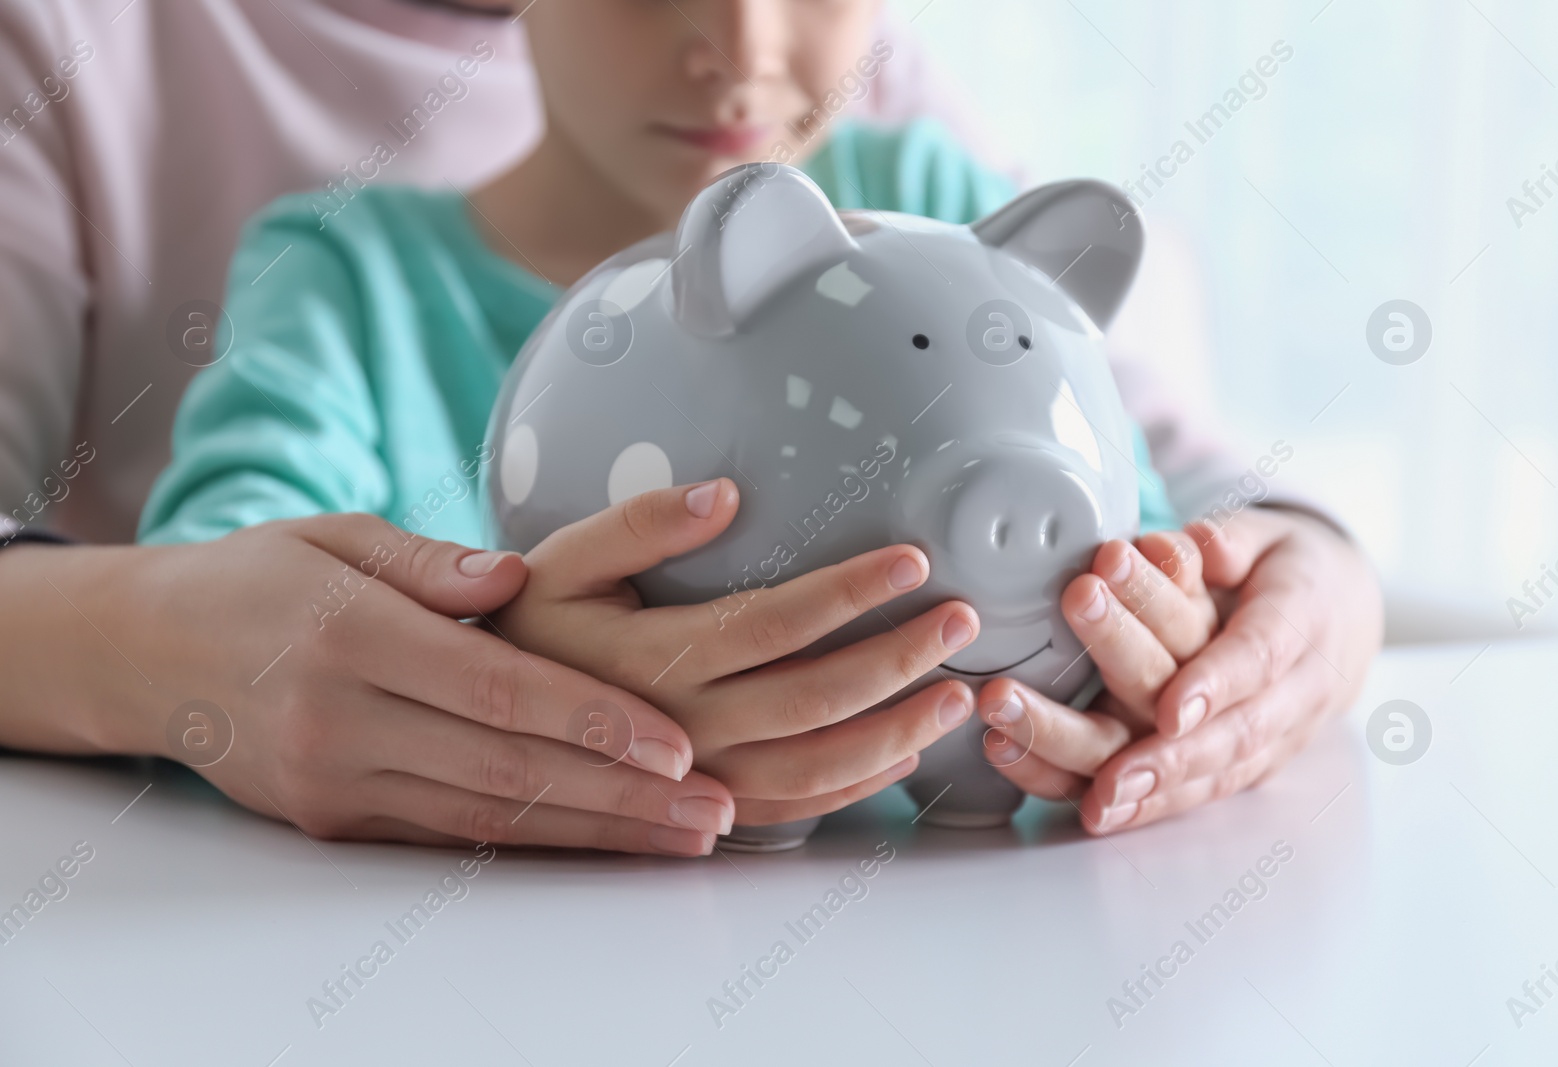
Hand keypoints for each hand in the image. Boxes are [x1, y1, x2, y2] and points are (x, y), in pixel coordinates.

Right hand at [14, 514, 733, 856]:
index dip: (593, 720)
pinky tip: (603, 842)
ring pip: (489, 819)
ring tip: (684, 836)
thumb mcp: (335, 534)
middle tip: (712, 807)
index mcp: (351, 635)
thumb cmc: (261, 576)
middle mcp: (342, 722)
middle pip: (507, 770)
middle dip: (622, 795)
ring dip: (596, 832)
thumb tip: (513, 577)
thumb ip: (429, 560)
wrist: (151, 653)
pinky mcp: (336, 820)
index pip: (495, 689)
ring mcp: (336, 783)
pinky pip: (453, 837)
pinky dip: (537, 843)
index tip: (677, 742)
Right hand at [489, 478, 981, 827]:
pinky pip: (795, 809)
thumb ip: (640, 525)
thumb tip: (727, 493)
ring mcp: (696, 779)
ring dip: (897, 731)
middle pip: (812, 698)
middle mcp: (678, 727)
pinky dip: (858, 785)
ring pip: (816, 766)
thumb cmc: (530, 628)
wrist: (486, 722)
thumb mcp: (561, 562)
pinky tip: (905, 751)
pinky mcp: (705, 808)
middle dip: (897, 658)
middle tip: (961, 618)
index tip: (912, 560)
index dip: (848, 592)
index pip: (772, 622)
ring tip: (959, 692)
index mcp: (649, 657)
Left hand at [982, 508, 1382, 833]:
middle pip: (1238, 730)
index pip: (1261, 656)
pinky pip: (1209, 789)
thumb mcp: (1267, 532)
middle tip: (1114, 777)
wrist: (1344, 614)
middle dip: (1175, 759)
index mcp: (1304, 618)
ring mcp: (1282, 734)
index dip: (1217, 684)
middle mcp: (1299, 688)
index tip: (1172, 709)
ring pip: (1223, 770)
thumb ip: (1230, 538)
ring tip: (1101, 804)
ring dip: (1159, 794)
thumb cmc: (1288, 568)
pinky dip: (1156, 809)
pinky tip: (1106, 817)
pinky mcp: (1256, 761)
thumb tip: (1191, 544)